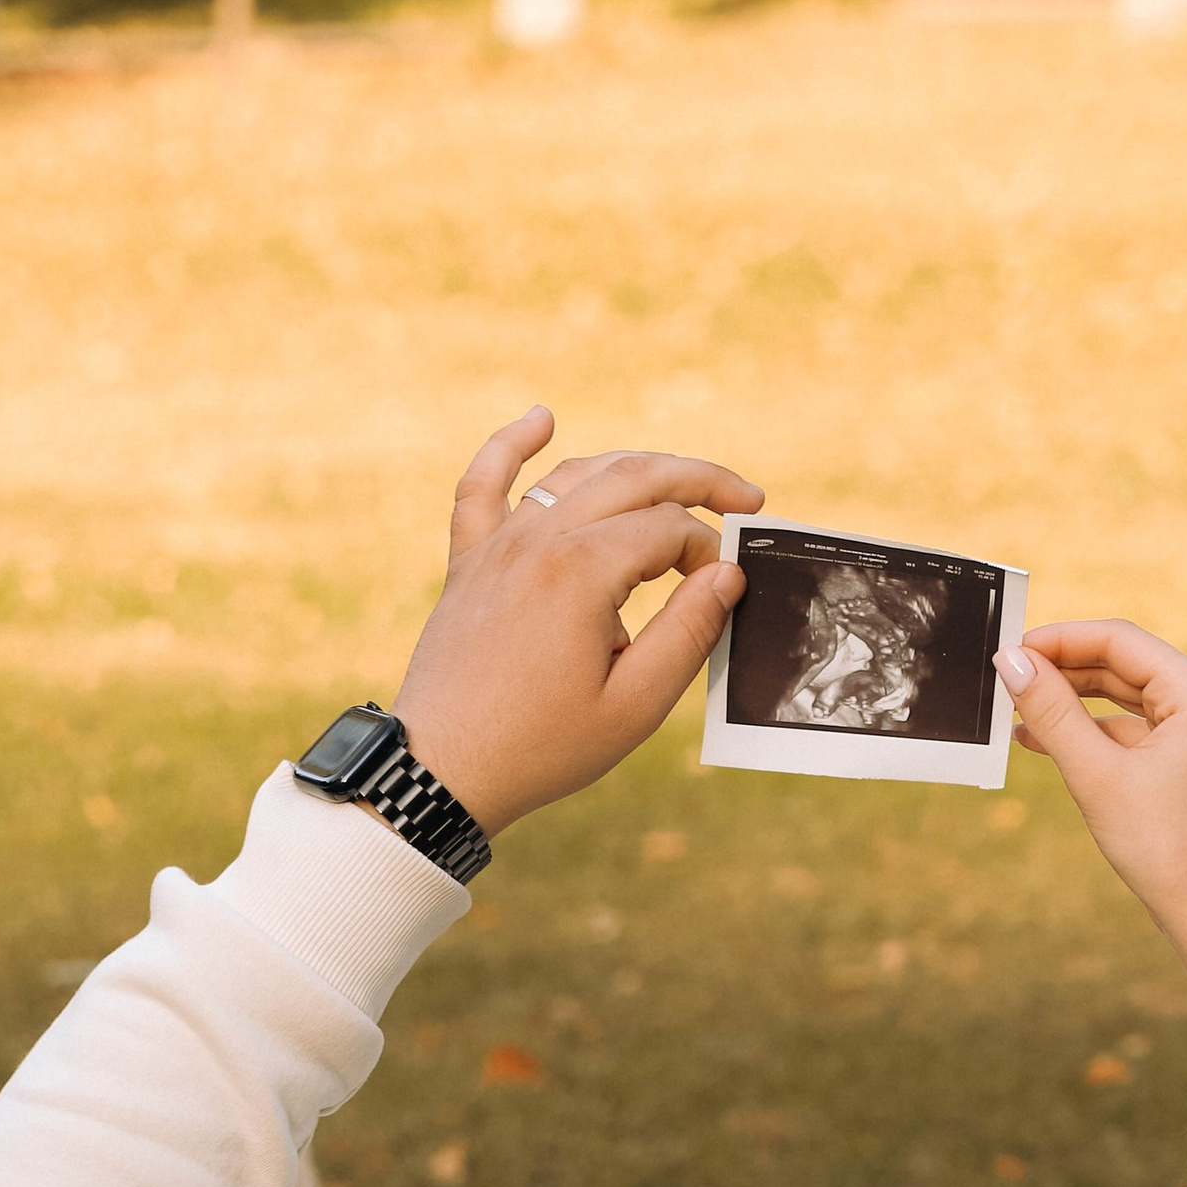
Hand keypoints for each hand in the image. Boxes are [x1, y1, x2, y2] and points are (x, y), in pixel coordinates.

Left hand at [389, 408, 762, 835]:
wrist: (442, 768)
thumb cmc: (542, 746)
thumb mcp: (635, 704)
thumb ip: (689, 631)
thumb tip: (728, 573)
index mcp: (582, 572)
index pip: (669, 528)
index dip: (711, 550)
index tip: (727, 589)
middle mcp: (538, 541)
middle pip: (632, 477)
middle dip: (698, 480)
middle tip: (744, 498)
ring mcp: (498, 545)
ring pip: (575, 473)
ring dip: (634, 467)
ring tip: (680, 482)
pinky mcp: (470, 561)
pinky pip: (484, 484)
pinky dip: (510, 445)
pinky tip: (541, 417)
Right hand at [995, 618, 1186, 946]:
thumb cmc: (1166, 847)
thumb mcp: (1096, 774)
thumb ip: (1051, 712)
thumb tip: (1012, 661)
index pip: (1118, 639)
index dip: (1059, 640)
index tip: (1010, 651)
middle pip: (1122, 662)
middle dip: (1063, 670)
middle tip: (1007, 679)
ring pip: (1124, 695)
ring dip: (1071, 702)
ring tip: (1017, 711)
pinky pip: (1133, 727)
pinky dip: (1092, 731)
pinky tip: (1044, 740)